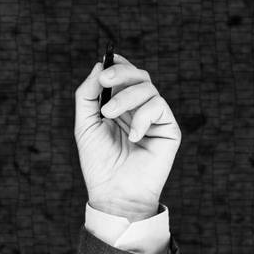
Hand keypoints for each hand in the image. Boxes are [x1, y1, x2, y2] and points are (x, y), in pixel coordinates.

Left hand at [74, 53, 180, 220]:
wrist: (115, 194)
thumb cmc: (99, 164)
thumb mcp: (85, 125)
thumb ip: (88, 95)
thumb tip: (99, 66)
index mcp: (120, 107)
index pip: (124, 76)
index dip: (118, 64)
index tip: (107, 60)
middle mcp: (139, 109)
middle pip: (139, 76)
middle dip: (122, 73)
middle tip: (106, 80)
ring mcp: (155, 118)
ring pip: (148, 88)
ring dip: (126, 97)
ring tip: (109, 116)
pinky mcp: (169, 129)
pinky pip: (159, 106)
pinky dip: (143, 117)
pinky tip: (133, 136)